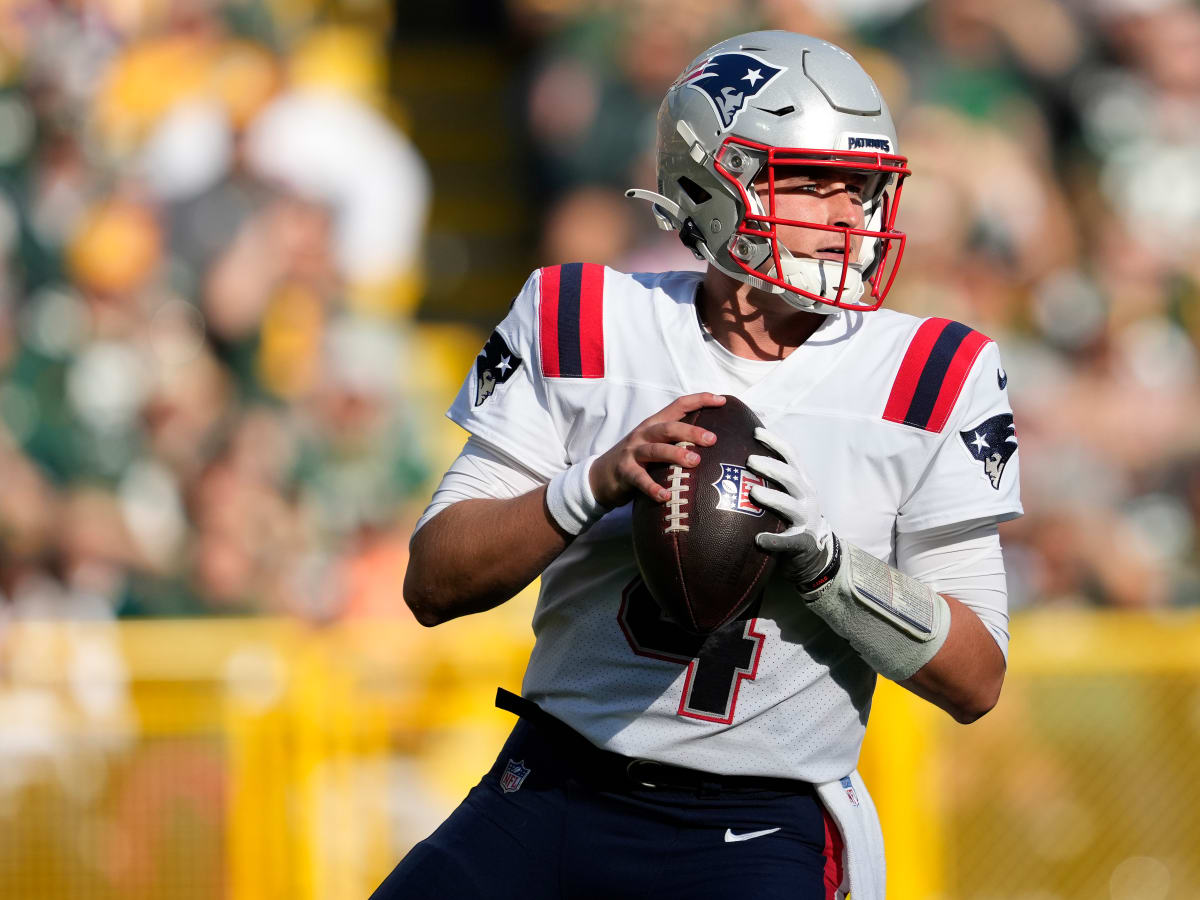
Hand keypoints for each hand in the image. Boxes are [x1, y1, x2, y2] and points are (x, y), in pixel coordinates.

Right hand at [588, 393, 724, 507]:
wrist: (600, 476)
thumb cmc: (636, 460)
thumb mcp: (653, 444)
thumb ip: (675, 441)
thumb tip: (712, 444)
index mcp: (654, 424)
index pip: (678, 405)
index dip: (700, 400)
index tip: (721, 400)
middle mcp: (643, 434)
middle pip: (669, 427)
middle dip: (691, 431)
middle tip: (712, 439)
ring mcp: (632, 452)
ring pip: (656, 450)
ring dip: (676, 454)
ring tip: (694, 461)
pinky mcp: (624, 472)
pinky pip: (640, 479)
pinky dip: (653, 488)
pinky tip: (665, 496)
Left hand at [746, 427, 834, 586]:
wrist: (815, 553)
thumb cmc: (792, 516)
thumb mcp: (789, 492)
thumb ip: (773, 476)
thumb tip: (743, 452)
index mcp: (801, 481)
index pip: (791, 456)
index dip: (775, 442)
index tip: (755, 432)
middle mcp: (806, 497)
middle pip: (791, 477)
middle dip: (771, 467)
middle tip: (749, 460)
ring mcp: (806, 520)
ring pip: (791, 506)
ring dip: (773, 498)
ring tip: (753, 493)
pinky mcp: (802, 543)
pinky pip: (788, 542)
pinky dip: (774, 540)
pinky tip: (758, 540)